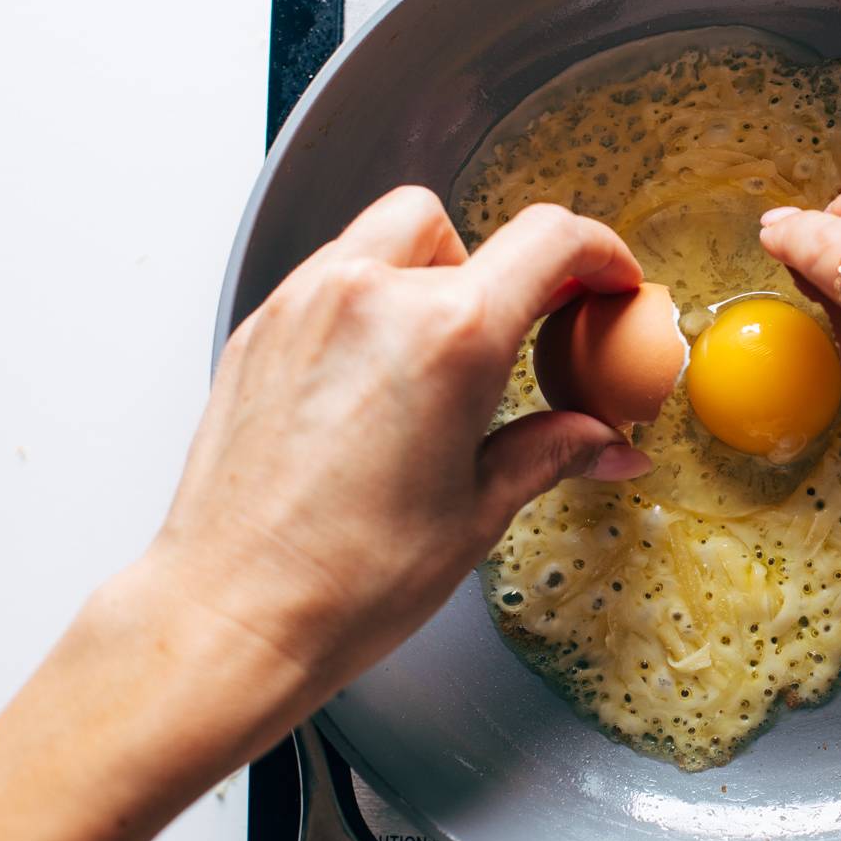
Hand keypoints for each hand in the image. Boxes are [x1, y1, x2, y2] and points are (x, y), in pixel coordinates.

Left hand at [154, 187, 650, 684]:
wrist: (233, 614)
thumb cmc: (347, 577)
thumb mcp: (479, 510)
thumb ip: (551, 451)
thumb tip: (605, 445)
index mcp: (448, 336)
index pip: (550, 241)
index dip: (598, 252)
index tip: (607, 279)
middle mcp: (371, 298)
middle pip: (459, 226)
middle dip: (497, 269)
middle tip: (513, 336)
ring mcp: (304, 306)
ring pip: (385, 239)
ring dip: (427, 276)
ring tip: (437, 361)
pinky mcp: (260, 330)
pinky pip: (330, 278)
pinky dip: (368, 303)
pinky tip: (377, 381)